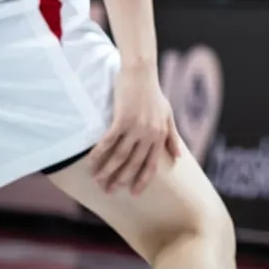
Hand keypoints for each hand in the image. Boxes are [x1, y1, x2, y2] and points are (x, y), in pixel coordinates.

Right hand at [88, 66, 181, 194]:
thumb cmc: (154, 94)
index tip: (134, 194)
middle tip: (108, 192)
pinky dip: (98, 154)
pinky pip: (108, 142)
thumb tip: (178, 157)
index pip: (151, 164)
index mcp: (159, 135)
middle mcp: (149, 134)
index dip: (142, 180)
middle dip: (120, 180)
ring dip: (107, 171)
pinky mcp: (122, 119)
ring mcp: (136, 127)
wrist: (142, 73)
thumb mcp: (168, 115)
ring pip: (119, 156)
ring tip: (97, 181)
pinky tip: (90, 163)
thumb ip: (172, 137)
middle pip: (133, 164)